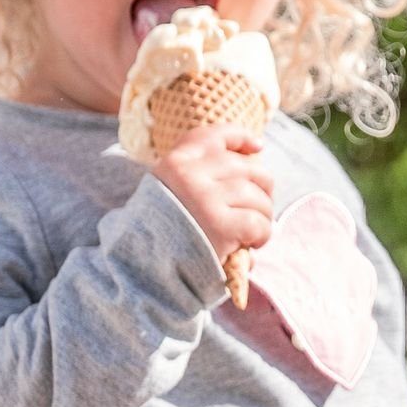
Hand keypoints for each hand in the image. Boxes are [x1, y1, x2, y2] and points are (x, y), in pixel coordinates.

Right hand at [150, 124, 272, 268]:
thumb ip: (197, 173)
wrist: (142, 270)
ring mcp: (206, 200)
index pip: (216, 136)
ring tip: (255, 231)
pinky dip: (262, 234)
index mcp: (176, 162)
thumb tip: (253, 153)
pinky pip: (258, 223)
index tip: (258, 147)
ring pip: (257, 196)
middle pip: (247, 167)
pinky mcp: (221, 227)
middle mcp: (190, 175)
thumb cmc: (161, 234)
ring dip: (263, 214)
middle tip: (259, 208)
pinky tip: (253, 244)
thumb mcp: (168, 192)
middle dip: (262, 187)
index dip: (242, 138)